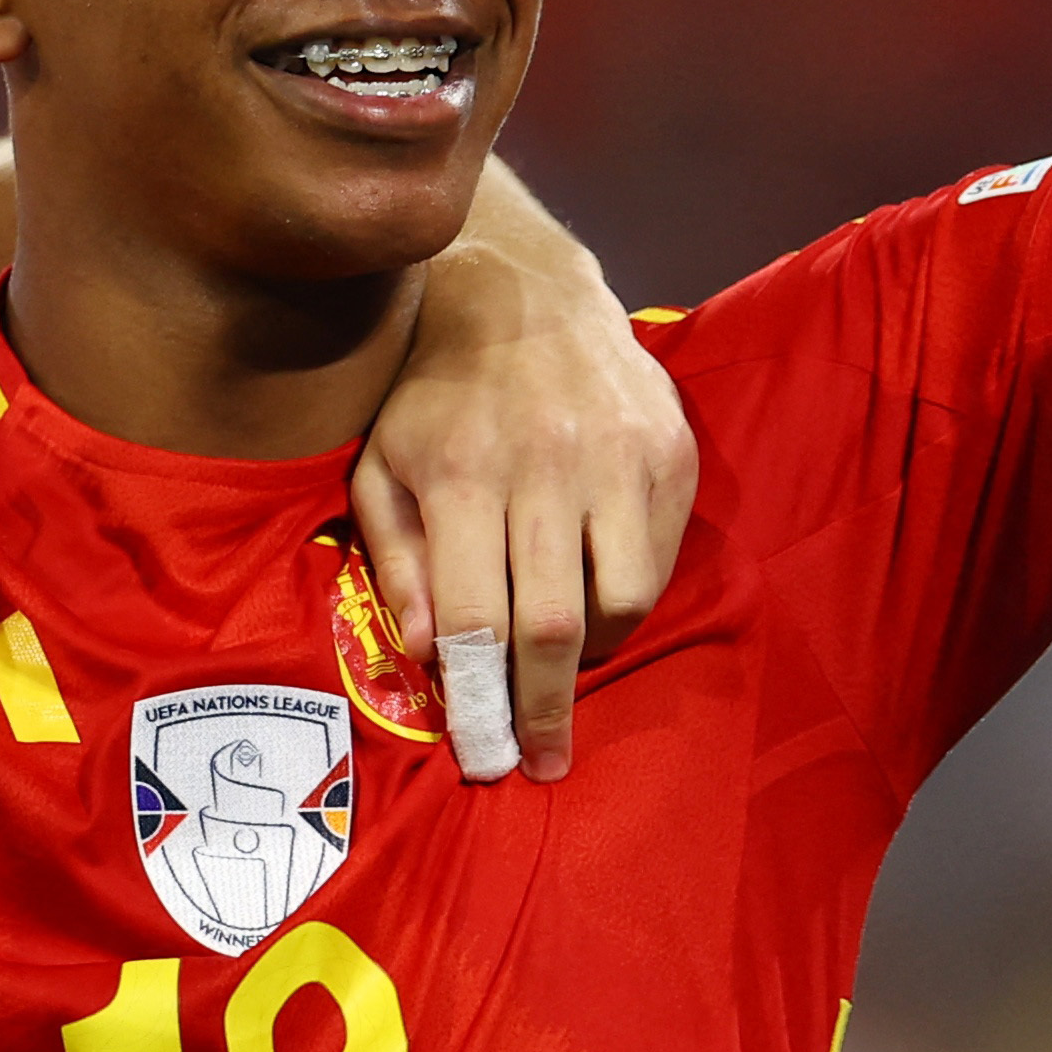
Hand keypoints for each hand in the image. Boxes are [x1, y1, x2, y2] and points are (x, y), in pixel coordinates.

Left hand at [352, 246, 695, 781]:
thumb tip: (426, 650)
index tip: (487, 756)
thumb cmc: (435, 393)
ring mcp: (617, 456)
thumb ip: (396, 556)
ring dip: (593, 654)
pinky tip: (597, 602)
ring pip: (621, 599)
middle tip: (539, 761)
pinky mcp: (669, 450)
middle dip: (543, 709)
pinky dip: (630, 599)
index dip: (480, 699)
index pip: (474, 617)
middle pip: (551, 624)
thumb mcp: (382, 463)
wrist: (523, 291)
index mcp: (460, 472)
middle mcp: (545, 464)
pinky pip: (659, 558)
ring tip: (565, 665)